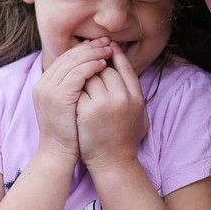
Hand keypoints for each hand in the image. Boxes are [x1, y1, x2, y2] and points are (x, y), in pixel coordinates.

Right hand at [33, 38, 111, 160]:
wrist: (58, 154)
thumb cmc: (68, 132)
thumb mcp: (67, 104)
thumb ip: (74, 87)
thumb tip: (91, 69)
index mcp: (44, 84)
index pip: (64, 59)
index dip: (83, 49)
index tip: (100, 44)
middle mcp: (43, 84)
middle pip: (68, 57)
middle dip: (89, 47)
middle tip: (107, 41)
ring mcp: (48, 90)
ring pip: (72, 63)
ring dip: (93, 54)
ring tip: (109, 50)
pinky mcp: (58, 97)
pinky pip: (76, 75)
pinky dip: (90, 67)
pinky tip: (103, 65)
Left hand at [76, 43, 149, 169]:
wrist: (113, 163)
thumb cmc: (126, 140)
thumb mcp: (140, 116)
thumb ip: (135, 94)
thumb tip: (127, 73)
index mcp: (136, 97)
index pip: (124, 67)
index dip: (115, 54)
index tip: (107, 46)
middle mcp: (122, 97)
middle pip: (105, 68)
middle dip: (95, 65)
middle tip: (88, 66)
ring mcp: (103, 104)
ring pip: (89, 75)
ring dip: (82, 75)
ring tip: (78, 78)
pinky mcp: (86, 111)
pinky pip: (77, 88)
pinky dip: (73, 87)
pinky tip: (70, 89)